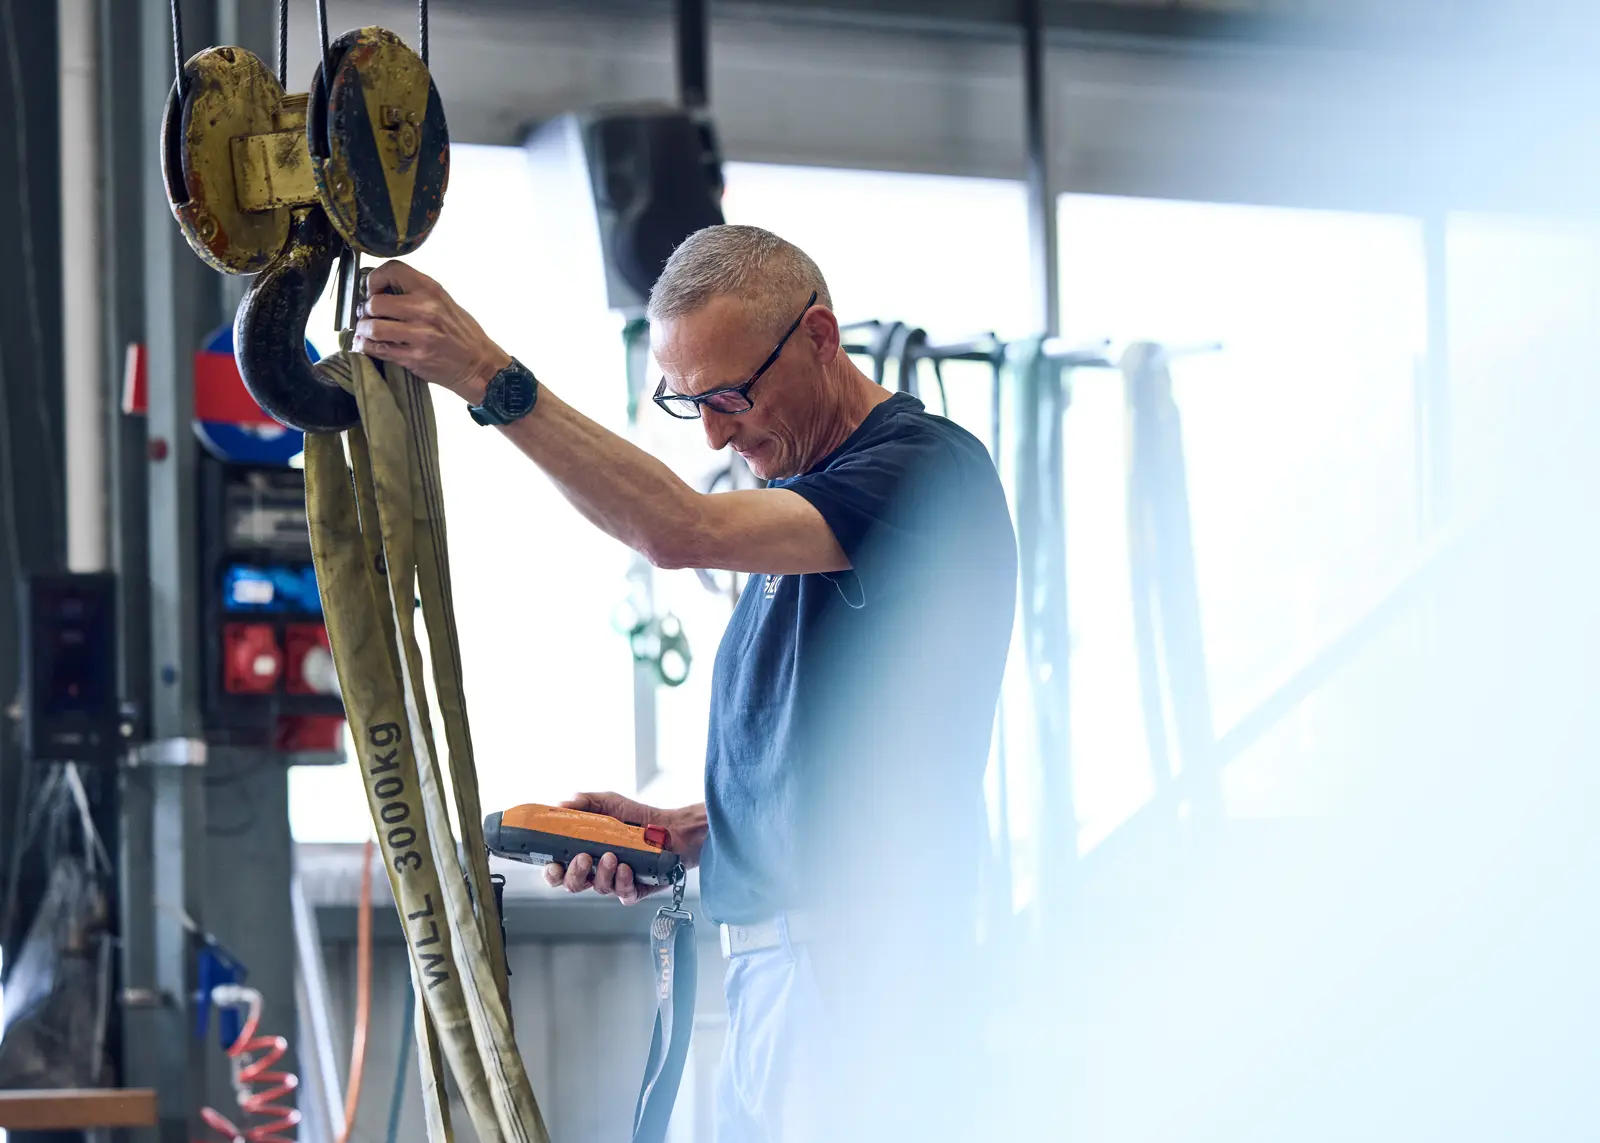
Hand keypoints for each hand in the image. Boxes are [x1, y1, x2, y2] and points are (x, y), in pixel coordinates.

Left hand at [352, 261, 509, 402]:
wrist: (479, 365)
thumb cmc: (462, 333)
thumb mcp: (444, 302)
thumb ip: (417, 293)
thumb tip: (382, 290)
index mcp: (431, 290)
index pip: (392, 270)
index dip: (374, 279)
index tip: (372, 290)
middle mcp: (425, 310)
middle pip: (376, 303)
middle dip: (365, 311)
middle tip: (367, 316)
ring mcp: (419, 335)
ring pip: (373, 328)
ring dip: (363, 330)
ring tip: (366, 332)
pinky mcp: (414, 358)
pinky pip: (378, 350)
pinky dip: (366, 347)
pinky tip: (367, 345)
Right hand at [545, 792, 707, 906]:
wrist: (673, 828)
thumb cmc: (638, 817)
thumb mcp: (608, 803)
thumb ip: (583, 802)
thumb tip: (561, 803)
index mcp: (584, 852)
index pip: (558, 868)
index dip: (551, 871)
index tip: (552, 864)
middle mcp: (596, 871)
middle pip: (573, 885)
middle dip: (574, 874)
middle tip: (583, 858)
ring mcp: (615, 882)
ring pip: (599, 888)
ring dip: (603, 872)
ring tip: (611, 856)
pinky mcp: (635, 890)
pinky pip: (623, 894)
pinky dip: (623, 881)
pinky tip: (627, 868)